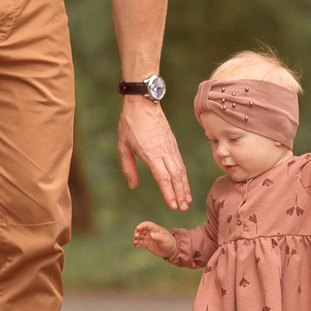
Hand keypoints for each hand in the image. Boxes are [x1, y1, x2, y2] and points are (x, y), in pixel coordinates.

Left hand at [118, 96, 192, 210]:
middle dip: (181, 193)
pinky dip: (184, 175)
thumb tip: (133, 185)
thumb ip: (128, 167)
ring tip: (187, 199)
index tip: (173, 205)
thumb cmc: (130, 123)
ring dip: (185, 186)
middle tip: (184, 208)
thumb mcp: (123, 146)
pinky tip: (184, 182)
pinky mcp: (173, 143)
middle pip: (176, 176)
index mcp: (151, 153)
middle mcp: (164, 151)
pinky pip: (181, 162)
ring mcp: (171, 146)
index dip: (169, 193)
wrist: (143, 102)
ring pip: (181, 169)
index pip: (163, 178)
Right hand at [132, 221, 179, 260]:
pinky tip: (136, 246)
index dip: (142, 225)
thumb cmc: (169, 242)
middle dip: (137, 232)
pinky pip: (138, 242)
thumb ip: (158, 236)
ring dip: (135, 238)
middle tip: (136, 236)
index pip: (147, 224)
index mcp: (155, 228)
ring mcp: (147, 237)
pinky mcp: (145, 243)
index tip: (138, 228)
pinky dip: (136, 243)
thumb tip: (151, 234)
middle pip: (141, 229)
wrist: (170, 250)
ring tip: (136, 242)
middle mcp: (150, 232)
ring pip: (138, 236)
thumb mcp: (165, 239)